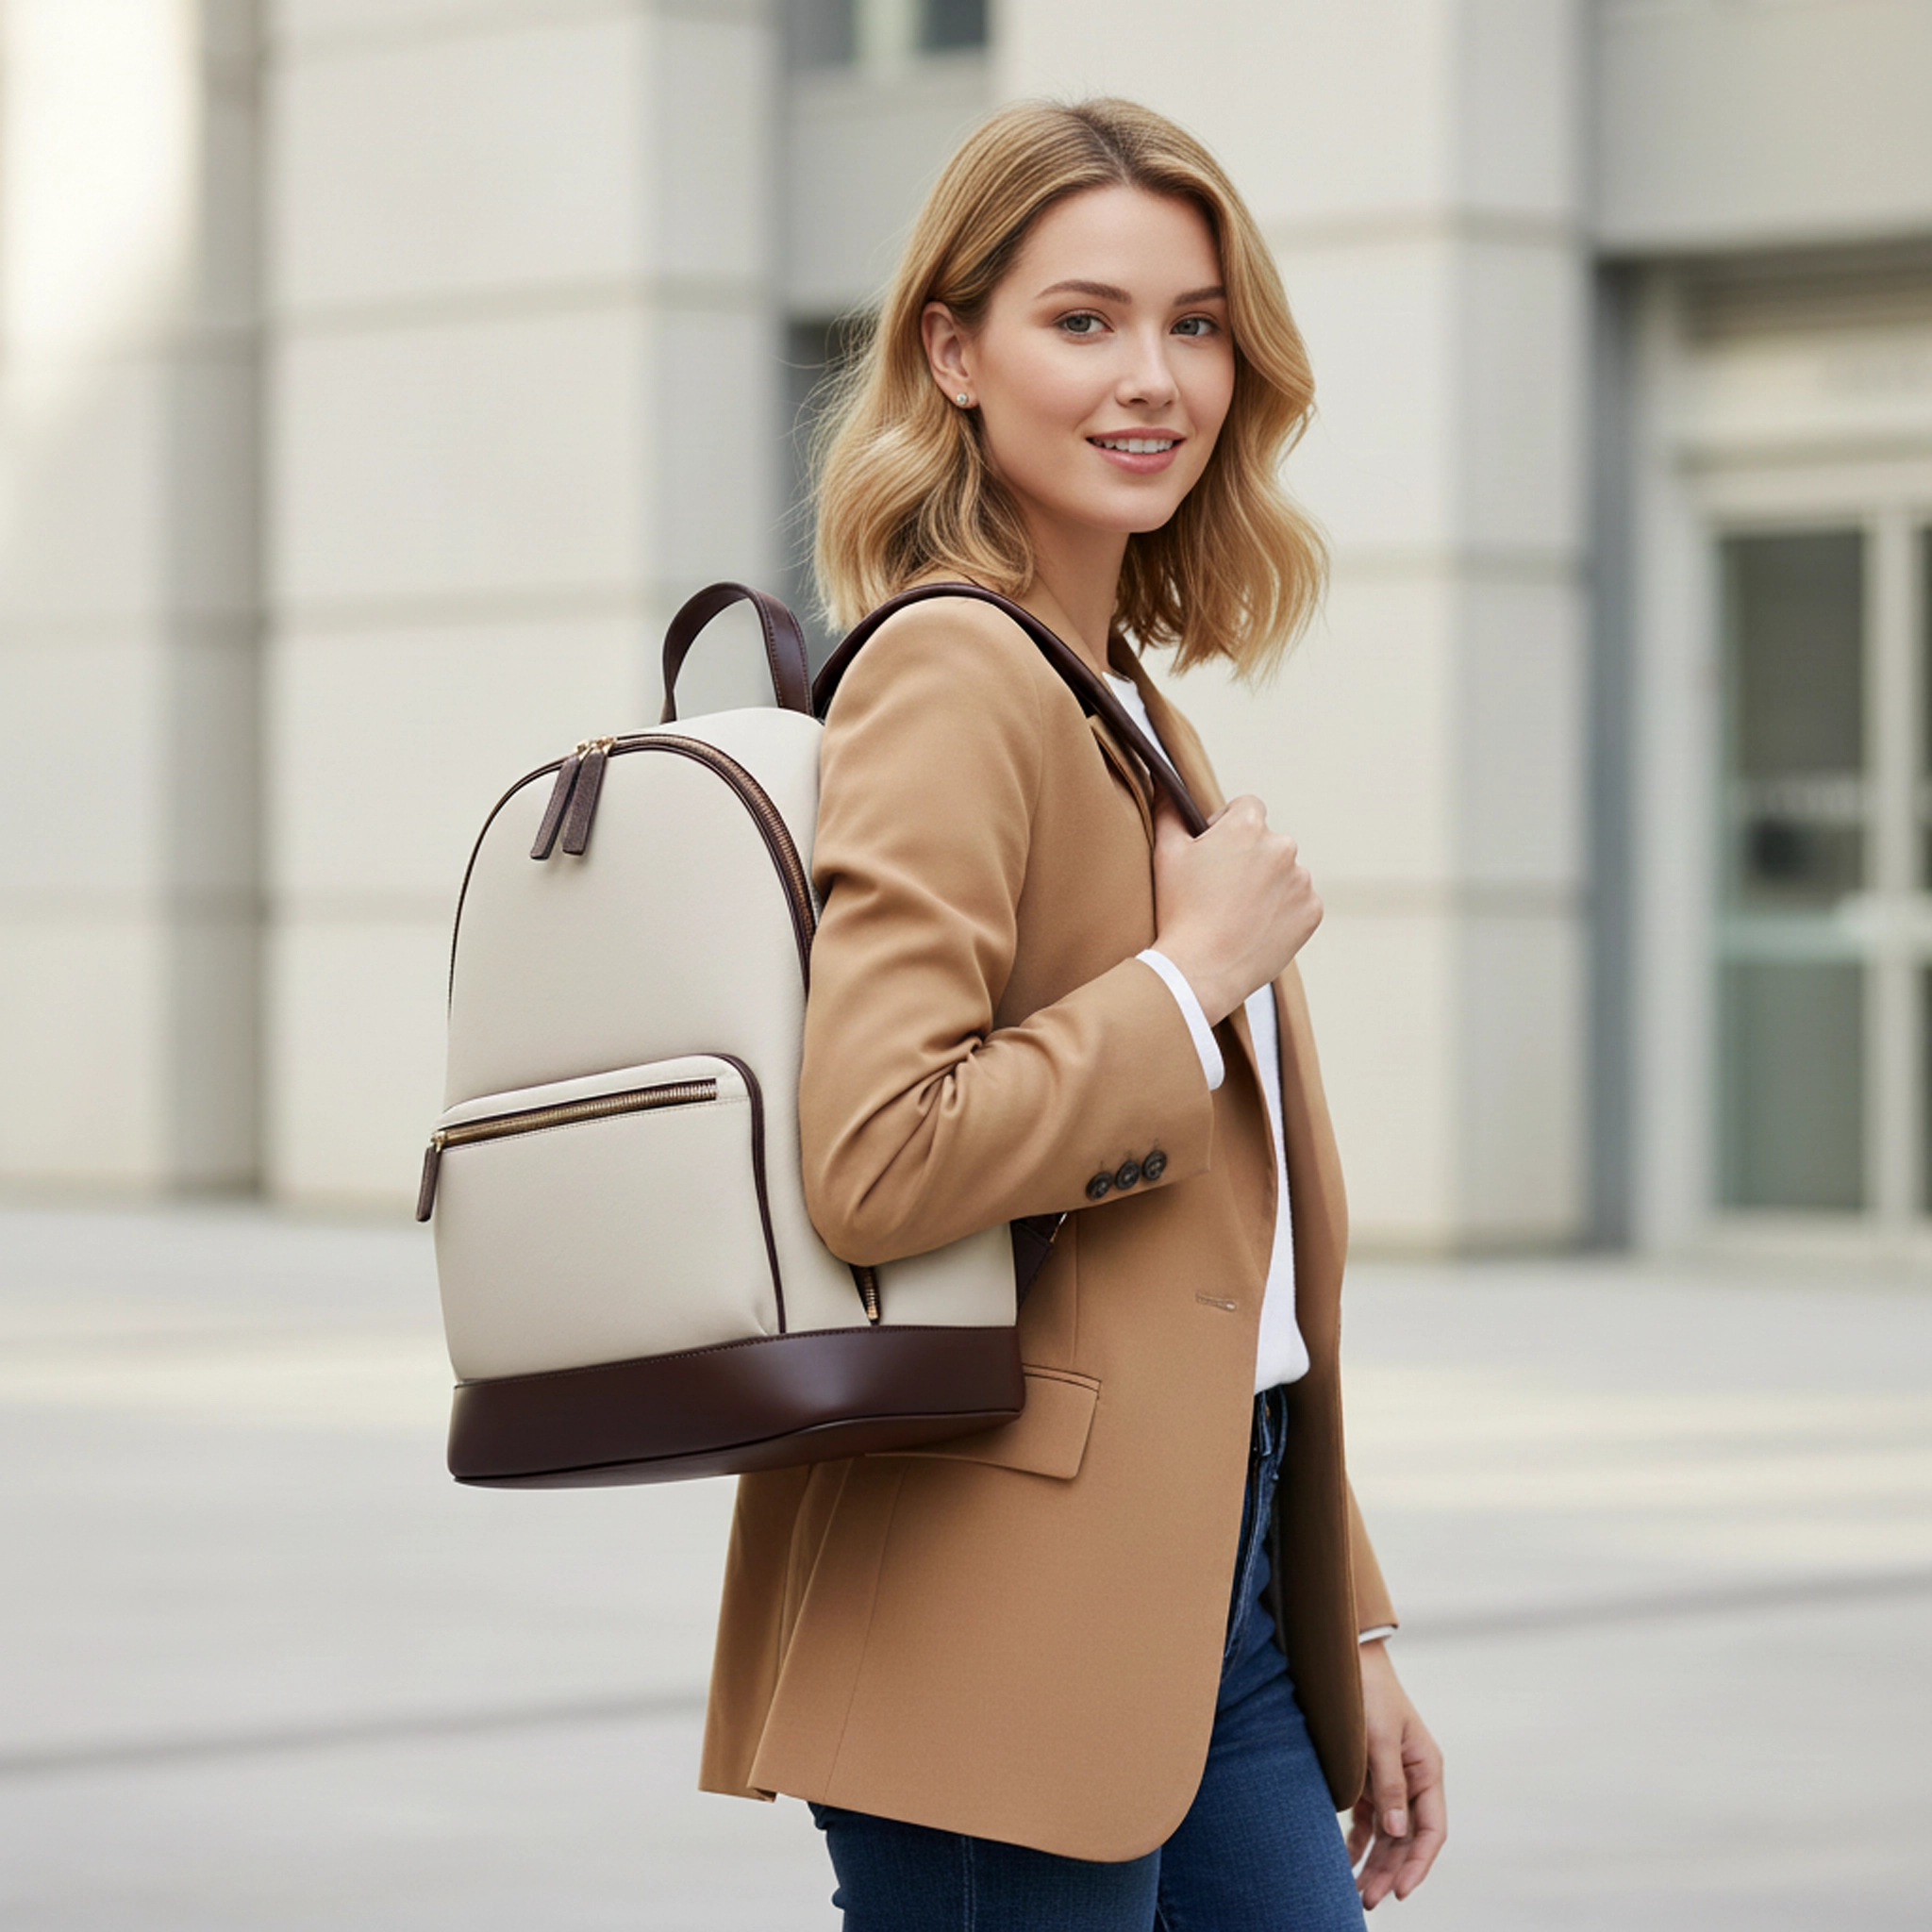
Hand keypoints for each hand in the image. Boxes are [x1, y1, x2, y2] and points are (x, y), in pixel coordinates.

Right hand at [1150, 791, 1321, 1024]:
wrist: (1201, 970)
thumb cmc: (1179, 911)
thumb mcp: (1166, 854)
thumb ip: (1168, 809)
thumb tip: (1164, 780)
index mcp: (1248, 826)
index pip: (1247, 807)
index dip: (1228, 827)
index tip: (1214, 853)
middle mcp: (1283, 846)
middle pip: (1267, 842)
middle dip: (1249, 858)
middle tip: (1221, 891)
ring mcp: (1301, 881)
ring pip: (1284, 873)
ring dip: (1267, 885)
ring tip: (1237, 914)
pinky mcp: (1312, 912)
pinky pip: (1299, 903)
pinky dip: (1282, 912)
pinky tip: (1254, 928)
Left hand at [1349, 1640, 1445, 1908]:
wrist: (1344, 1659)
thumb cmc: (1369, 1693)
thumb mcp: (1380, 1736)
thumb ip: (1390, 1783)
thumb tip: (1398, 1831)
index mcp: (1427, 1770)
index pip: (1431, 1830)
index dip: (1418, 1863)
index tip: (1400, 1890)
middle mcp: (1412, 1780)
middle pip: (1406, 1839)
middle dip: (1390, 1872)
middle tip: (1368, 1900)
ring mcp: (1389, 1781)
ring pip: (1386, 1835)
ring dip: (1374, 1863)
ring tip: (1356, 1893)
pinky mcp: (1366, 1779)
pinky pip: (1366, 1820)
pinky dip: (1357, 1843)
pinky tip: (1345, 1864)